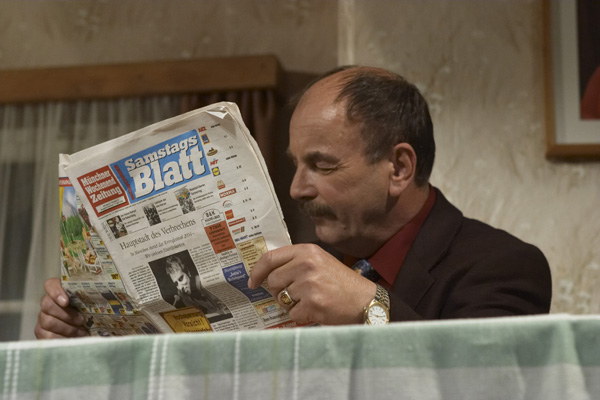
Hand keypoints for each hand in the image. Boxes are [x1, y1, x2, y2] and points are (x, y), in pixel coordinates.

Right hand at [34, 278, 88, 338]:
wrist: (86, 331)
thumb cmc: (91, 312)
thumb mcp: (93, 303)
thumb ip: (91, 296)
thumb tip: (105, 293)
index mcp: (59, 291)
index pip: (50, 285)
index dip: (56, 292)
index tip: (66, 301)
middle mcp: (47, 303)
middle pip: (47, 304)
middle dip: (67, 314)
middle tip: (82, 320)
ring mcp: (42, 318)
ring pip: (48, 322)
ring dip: (68, 328)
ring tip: (82, 331)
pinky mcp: (41, 333)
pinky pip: (48, 336)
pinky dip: (63, 338)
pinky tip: (74, 338)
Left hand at [248, 244, 375, 324]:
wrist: (365, 300)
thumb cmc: (341, 282)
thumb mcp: (320, 261)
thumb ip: (295, 262)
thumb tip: (266, 273)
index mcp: (307, 251)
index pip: (270, 258)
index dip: (257, 271)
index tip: (252, 281)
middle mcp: (306, 264)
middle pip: (272, 281)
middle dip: (278, 291)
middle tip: (295, 294)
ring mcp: (309, 284)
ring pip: (281, 298)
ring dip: (291, 304)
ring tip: (310, 300)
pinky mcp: (313, 303)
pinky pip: (292, 313)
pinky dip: (301, 315)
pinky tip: (316, 309)